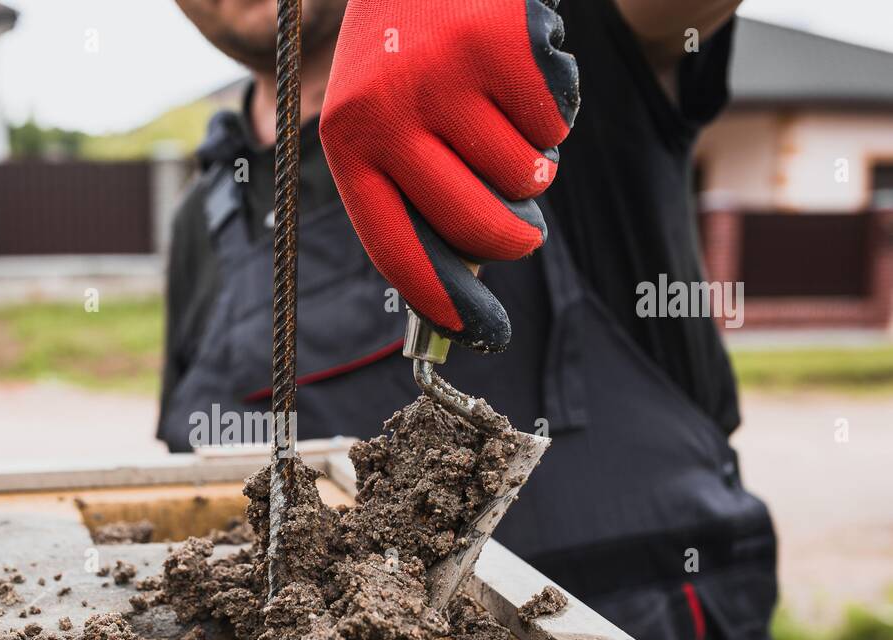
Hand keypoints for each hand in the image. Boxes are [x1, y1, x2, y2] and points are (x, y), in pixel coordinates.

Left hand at [320, 0, 578, 351]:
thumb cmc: (407, 54)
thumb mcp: (383, 119)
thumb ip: (412, 197)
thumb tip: (459, 299)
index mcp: (349, 145)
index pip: (398, 248)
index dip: (443, 301)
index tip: (483, 334)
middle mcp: (388, 112)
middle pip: (476, 225)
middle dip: (515, 240)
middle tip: (526, 232)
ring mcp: (444, 75)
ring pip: (526, 174)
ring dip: (532, 162)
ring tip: (502, 118)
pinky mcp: (501, 40)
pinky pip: (557, 121)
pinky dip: (555, 112)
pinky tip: (522, 75)